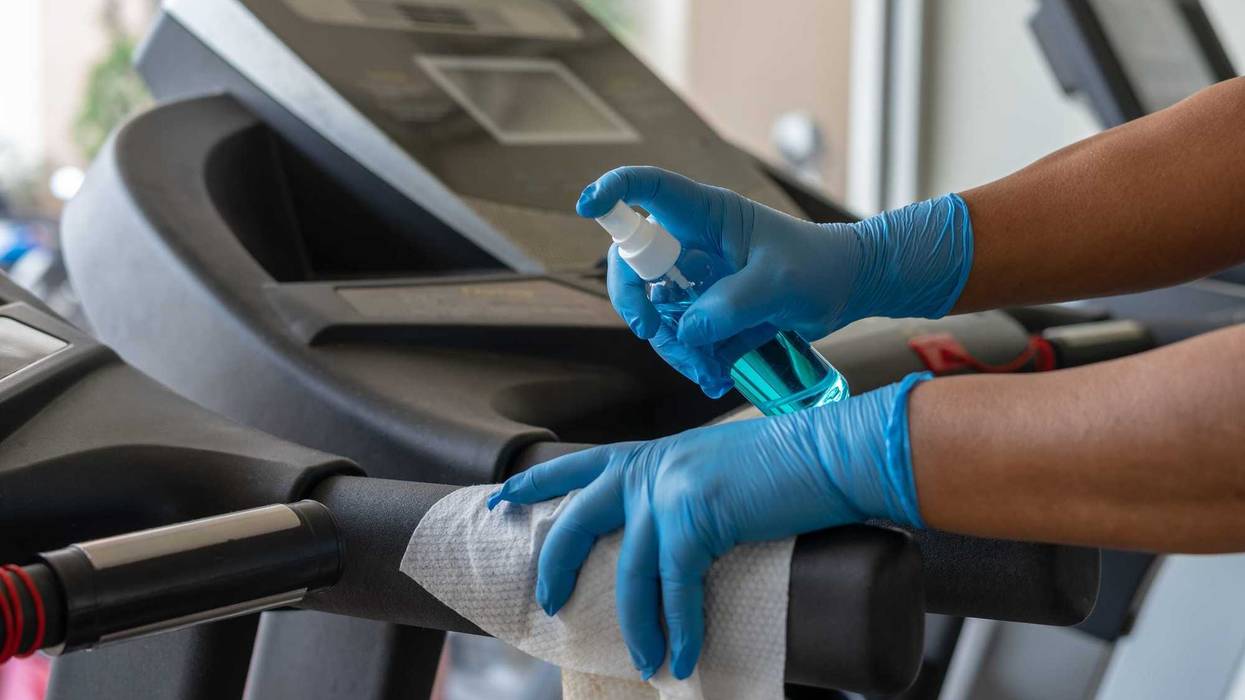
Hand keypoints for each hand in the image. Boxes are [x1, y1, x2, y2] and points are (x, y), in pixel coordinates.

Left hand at [488, 373, 930, 679]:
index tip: (498, 501)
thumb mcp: (717, 473)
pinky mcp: (695, 515)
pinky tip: (683, 656)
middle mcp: (651, 466)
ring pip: (628, 570)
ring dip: (636, 624)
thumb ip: (685, 497)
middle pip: (577, 518)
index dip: (535, 486)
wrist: (835, 453)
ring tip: (646, 659)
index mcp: (652, 454)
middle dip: (556, 563)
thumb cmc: (789, 468)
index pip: (576, 466)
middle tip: (549, 601)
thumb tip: (676, 544)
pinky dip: (678, 628)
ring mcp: (669, 488)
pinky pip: (673, 587)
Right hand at [577, 167, 971, 395]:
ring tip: (711, 373)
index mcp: (706, 214)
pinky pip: (678, 334)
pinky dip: (690, 359)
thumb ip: (733, 305)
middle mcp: (690, 242)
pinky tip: (714, 377)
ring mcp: (693, 276)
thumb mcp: (781, 283)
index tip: (588, 205)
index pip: (649, 189)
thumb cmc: (819, 266)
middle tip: (656, 335)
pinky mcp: (703, 307)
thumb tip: (687, 332)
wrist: (845, 289)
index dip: (614, 190)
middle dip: (638, 305)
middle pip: (633, 264)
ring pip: (654, 310)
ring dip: (672, 347)